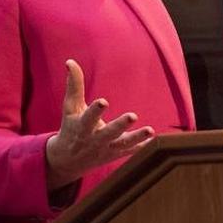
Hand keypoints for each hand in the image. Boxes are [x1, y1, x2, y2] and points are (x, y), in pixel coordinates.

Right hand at [45, 59, 153, 190]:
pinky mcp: (116, 154)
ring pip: (123, 143)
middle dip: (120, 125)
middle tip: (132, 115)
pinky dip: (141, 147)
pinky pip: (131, 151)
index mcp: (82, 126)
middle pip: (109, 133)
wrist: (68, 160)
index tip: (103, 101)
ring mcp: (106, 148)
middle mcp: (95, 139)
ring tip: (150, 130)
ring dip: (137, 137)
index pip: (88, 118)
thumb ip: (74, 85)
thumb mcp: (70, 107)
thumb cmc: (71, 127)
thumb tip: (70, 61)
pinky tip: (154, 140)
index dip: (95, 110)